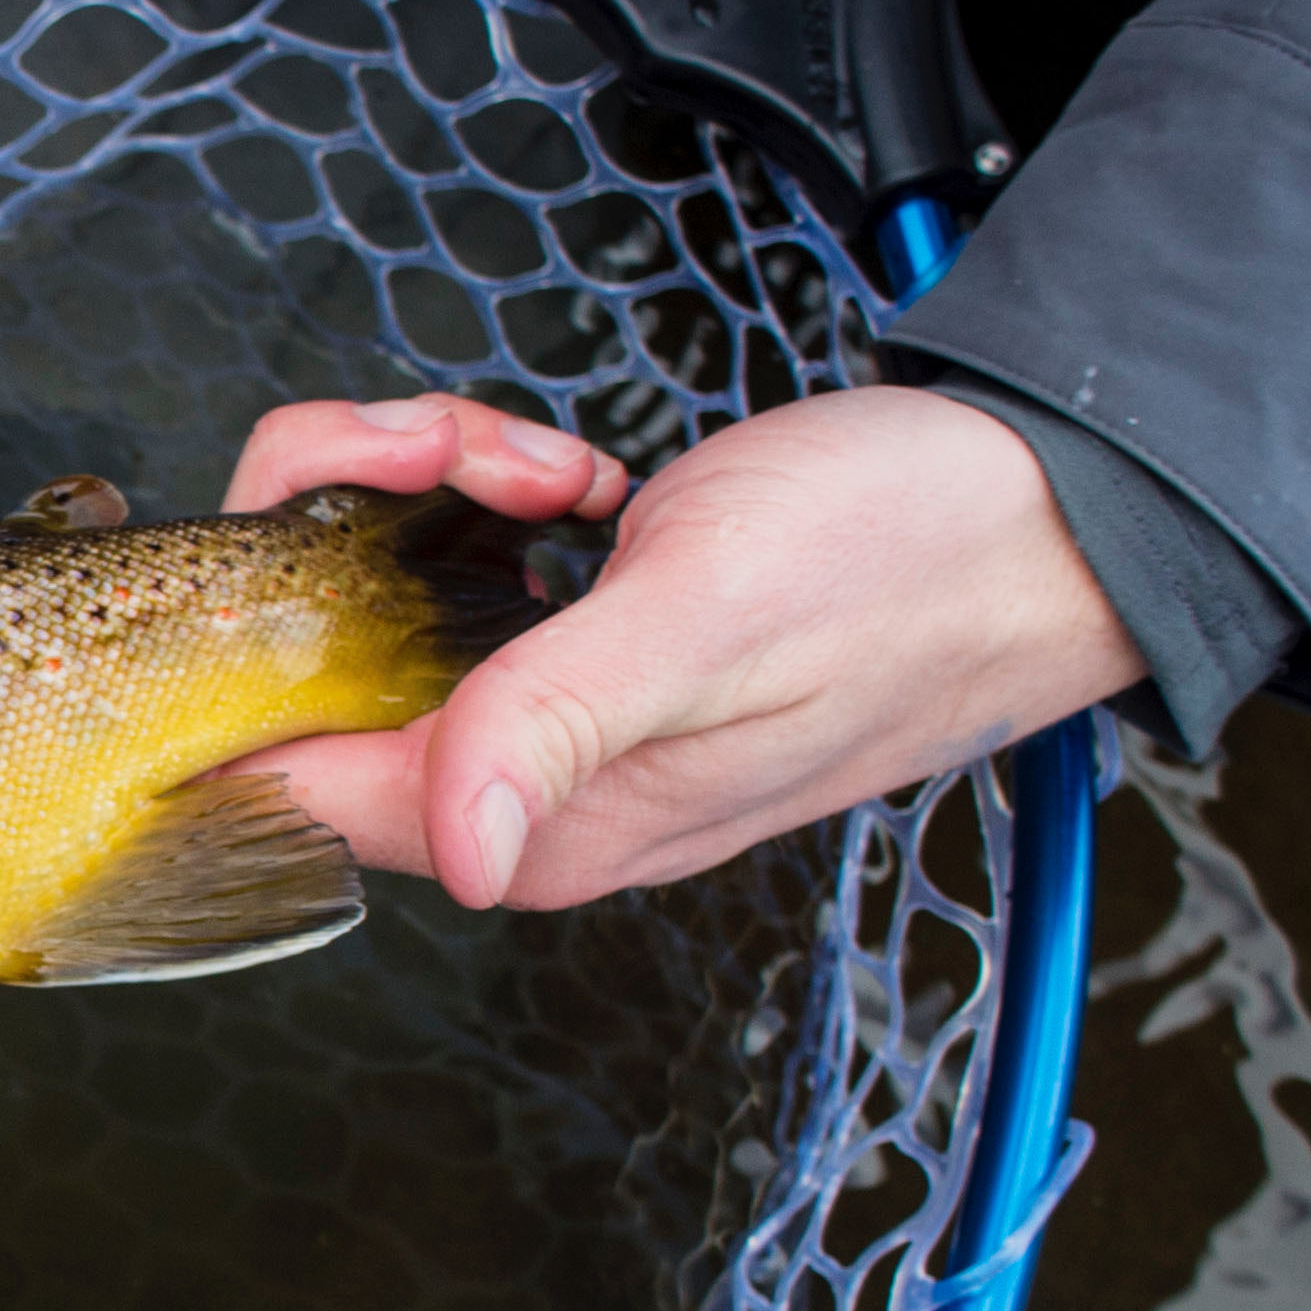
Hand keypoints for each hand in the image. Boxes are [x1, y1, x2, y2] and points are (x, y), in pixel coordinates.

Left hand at [227, 387, 1139, 905]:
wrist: (1039, 510)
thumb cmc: (903, 562)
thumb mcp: (710, 621)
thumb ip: (553, 724)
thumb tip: (449, 853)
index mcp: (530, 830)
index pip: (279, 767)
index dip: (270, 623)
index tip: (354, 519)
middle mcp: (514, 796)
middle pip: (301, 665)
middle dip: (350, 521)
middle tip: (476, 457)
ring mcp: (537, 723)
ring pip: (367, 593)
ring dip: (430, 488)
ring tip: (551, 465)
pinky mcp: (562, 645)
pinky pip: (446, 563)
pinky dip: (482, 488)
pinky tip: (575, 476)